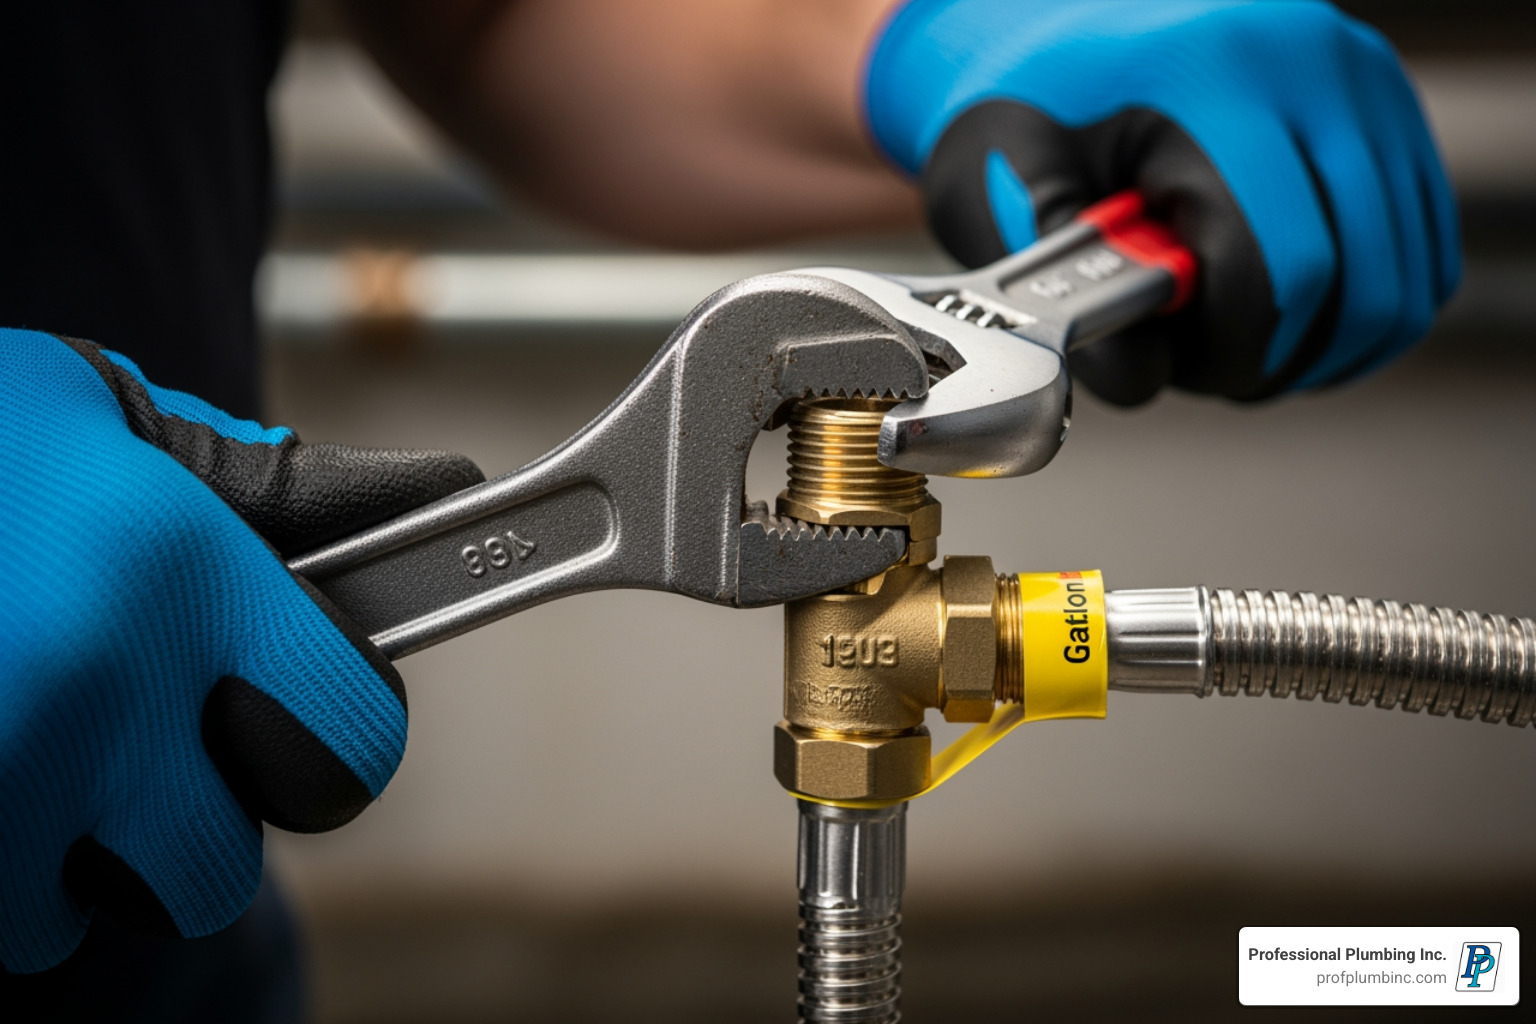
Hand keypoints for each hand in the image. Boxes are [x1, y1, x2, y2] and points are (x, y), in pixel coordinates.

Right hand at [0, 330, 482, 971]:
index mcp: (171, 570)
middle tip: (162, 734)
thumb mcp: (128, 423)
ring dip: (101, 849)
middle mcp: (84, 688)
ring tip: (60, 737)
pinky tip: (7, 761)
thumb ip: (282, 487)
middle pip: (223, 863)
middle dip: (210, 813)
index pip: (354, 736)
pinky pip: (12, 919)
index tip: (313, 706)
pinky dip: (12, 866)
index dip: (344, 730)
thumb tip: (441, 494)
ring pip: (113, 905)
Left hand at [865, 0, 1460, 402]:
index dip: (1237, 354)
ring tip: (1240, 336)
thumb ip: (1069, 297)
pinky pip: (1424, 246)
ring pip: (1410, 277)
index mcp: (1214, 78)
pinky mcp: (1389, 104)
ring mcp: (1363, 79)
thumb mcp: (1010, 192)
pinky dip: (1369, 306)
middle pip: (1365, 283)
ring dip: (1329, 343)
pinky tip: (1289, 311)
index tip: (1181, 368)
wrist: (1051, 21)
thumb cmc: (1023, 101)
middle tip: (1212, 368)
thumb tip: (1148, 376)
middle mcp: (1312, 65)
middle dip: (1284, 360)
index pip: (1283, 267)